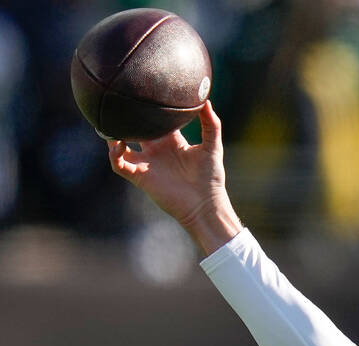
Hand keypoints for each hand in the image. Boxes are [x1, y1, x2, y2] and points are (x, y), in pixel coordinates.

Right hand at [107, 101, 241, 253]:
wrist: (205, 204)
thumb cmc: (211, 177)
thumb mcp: (212, 146)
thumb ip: (211, 124)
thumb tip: (206, 100)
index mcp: (171, 141)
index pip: (156, 119)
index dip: (149, 108)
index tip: (145, 91)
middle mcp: (156, 149)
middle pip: (135, 129)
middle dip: (127, 117)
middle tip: (119, 100)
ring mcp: (146, 163)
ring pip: (120, 145)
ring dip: (112, 135)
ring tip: (108, 121)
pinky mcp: (140, 176)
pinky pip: (119, 164)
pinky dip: (114, 155)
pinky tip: (117, 145)